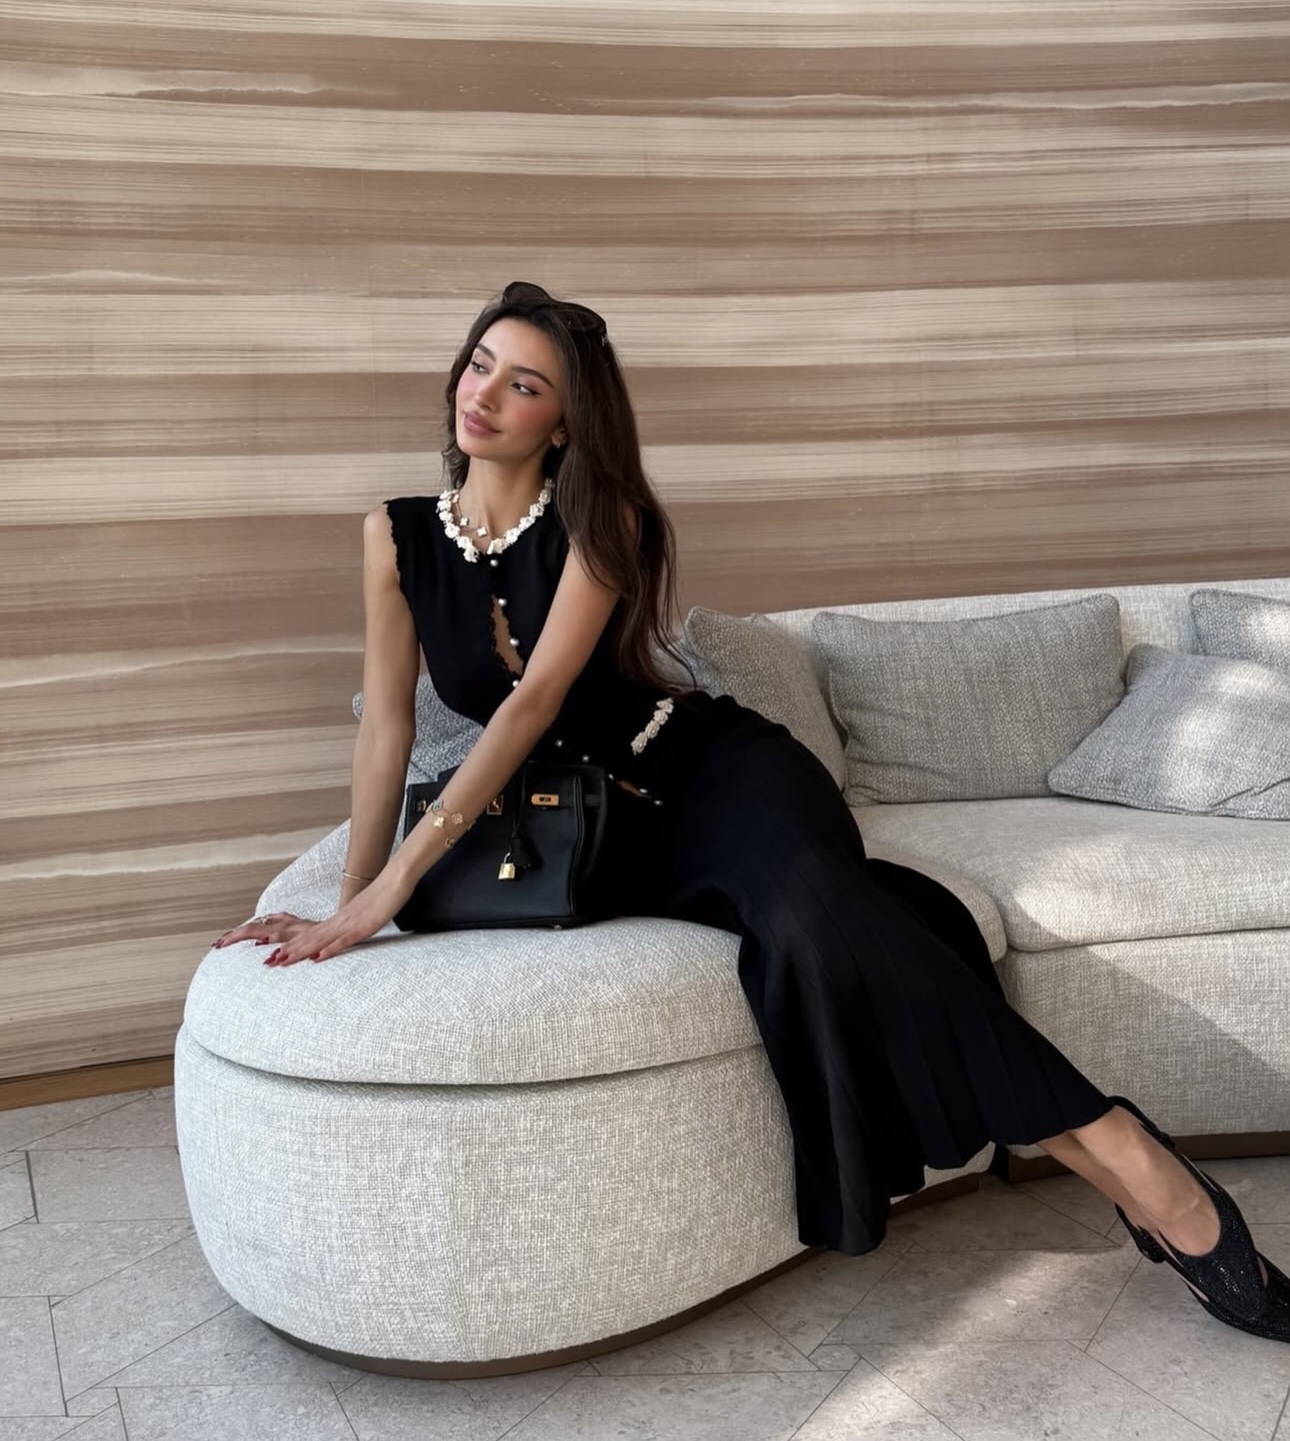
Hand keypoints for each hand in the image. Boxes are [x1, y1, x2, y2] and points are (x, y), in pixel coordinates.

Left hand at [213, 875, 412, 966]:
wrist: (396, 878)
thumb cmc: (385, 896)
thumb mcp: (367, 913)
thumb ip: (355, 923)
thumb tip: (348, 931)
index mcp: (339, 920)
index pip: (310, 934)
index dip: (293, 945)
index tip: (276, 955)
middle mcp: (339, 921)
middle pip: (309, 938)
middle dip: (288, 951)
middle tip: (268, 963)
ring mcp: (350, 923)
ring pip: (320, 940)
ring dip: (300, 952)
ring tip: (281, 961)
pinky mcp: (364, 926)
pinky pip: (344, 940)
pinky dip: (329, 949)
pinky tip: (317, 958)